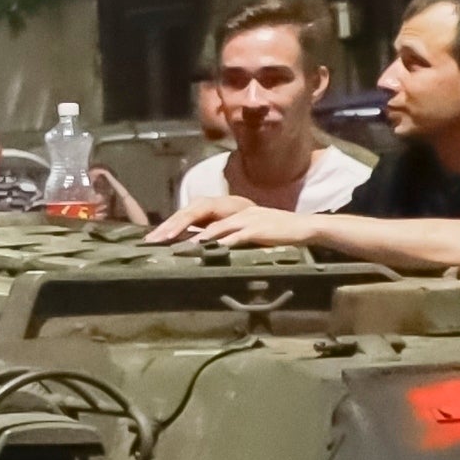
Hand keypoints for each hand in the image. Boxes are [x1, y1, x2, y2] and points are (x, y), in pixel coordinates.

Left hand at [153, 196, 319, 251]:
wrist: (305, 228)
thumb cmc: (277, 232)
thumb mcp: (248, 231)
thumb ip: (228, 235)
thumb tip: (206, 245)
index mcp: (230, 210)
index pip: (196, 213)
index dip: (174, 224)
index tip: (155, 237)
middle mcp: (236, 210)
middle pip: (199, 215)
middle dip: (176, 228)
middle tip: (156, 241)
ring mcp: (247, 218)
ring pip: (215, 227)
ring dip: (196, 237)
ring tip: (178, 247)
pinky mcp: (258, 229)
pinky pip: (236, 235)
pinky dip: (222, 242)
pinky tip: (210, 250)